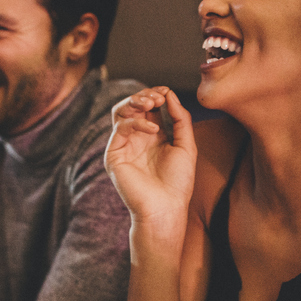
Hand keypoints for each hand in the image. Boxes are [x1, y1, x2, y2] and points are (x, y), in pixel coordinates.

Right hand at [105, 87, 197, 231]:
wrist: (166, 208)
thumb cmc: (178, 182)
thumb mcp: (186, 145)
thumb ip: (180, 119)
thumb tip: (170, 94)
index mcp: (153, 135)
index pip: (149, 106)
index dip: (156, 95)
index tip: (167, 93)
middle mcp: (136, 138)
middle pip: (132, 104)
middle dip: (145, 95)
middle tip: (158, 97)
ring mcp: (124, 145)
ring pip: (120, 111)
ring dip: (134, 101)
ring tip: (151, 102)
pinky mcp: (114, 154)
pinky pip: (120, 128)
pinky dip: (136, 123)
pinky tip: (153, 130)